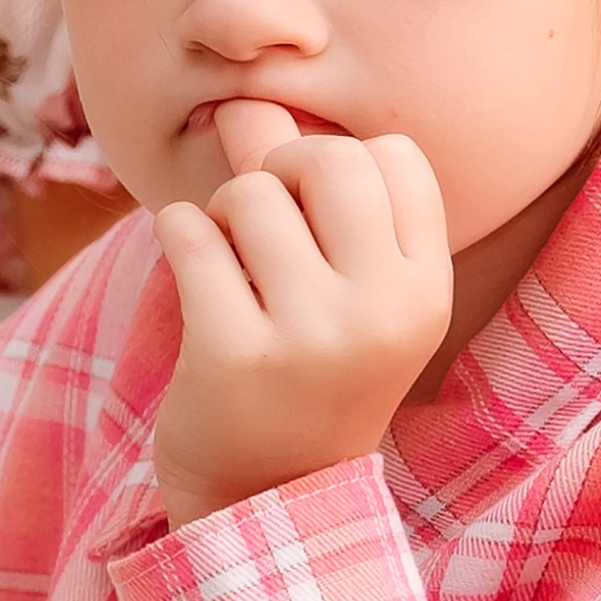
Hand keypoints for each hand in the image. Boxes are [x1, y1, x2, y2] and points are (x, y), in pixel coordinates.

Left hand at [148, 99, 453, 529]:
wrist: (263, 499)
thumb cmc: (302, 374)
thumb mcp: (332, 286)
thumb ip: (297, 189)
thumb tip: (248, 101)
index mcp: (423, 291)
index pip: (394, 155)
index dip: (342, 169)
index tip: (316, 219)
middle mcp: (383, 312)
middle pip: (328, 159)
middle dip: (278, 175)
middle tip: (260, 231)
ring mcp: (312, 336)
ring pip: (249, 192)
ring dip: (220, 217)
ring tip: (227, 269)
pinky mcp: (235, 354)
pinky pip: (188, 231)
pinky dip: (177, 236)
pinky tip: (191, 276)